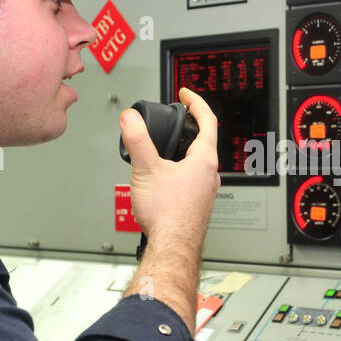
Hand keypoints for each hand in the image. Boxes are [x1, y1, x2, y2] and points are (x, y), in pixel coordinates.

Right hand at [118, 88, 219, 243]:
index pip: (208, 120)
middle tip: (177, 115)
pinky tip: (165, 178)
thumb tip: (130, 117)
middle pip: (204, 141)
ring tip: (167, 145)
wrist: (171, 247)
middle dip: (189, 126)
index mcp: (204, 160)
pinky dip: (180, 169)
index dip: (196, 102)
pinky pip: (192, 179)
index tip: (186, 93)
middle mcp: (211, 175)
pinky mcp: (198, 204)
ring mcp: (206, 191)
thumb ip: (137, 140)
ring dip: (184, 149)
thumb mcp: (147, 169)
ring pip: (198, 161)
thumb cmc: (167, 214)